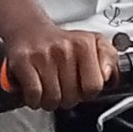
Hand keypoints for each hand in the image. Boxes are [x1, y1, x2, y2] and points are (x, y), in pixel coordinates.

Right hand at [0, 23, 119, 109]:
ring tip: (49, 90)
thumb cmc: (61, 44)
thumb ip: (109, 58)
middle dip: (67, 98)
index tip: (81, 87)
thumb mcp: (93, 44)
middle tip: (63, 89)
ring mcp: (43, 55)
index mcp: (84, 44)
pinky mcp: (23, 62)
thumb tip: (108, 75)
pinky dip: (34, 99)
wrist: (29, 30)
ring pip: (53, 99)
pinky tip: (36, 92)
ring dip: (50, 101)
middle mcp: (64, 48)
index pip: (94, 86)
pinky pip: (34, 94)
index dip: (87, 92)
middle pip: (72, 97)